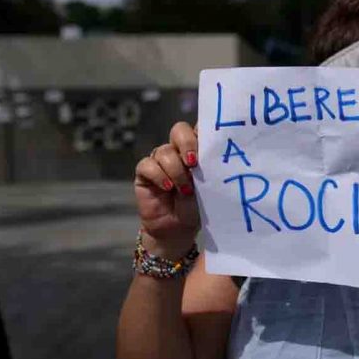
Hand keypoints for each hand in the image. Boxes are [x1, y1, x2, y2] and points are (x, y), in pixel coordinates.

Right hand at [134, 122, 199, 258]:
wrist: (178, 229)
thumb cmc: (198, 208)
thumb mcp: (208, 188)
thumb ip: (208, 170)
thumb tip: (212, 157)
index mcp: (198, 150)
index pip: (199, 128)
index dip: (203, 128)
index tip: (213, 140)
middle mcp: (178, 151)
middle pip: (179, 130)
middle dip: (187, 143)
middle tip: (194, 163)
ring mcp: (161, 160)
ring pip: (164, 151)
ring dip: (176, 170)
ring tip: (185, 190)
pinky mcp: (145, 173)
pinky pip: (148, 165)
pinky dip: (158, 175)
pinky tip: (167, 188)